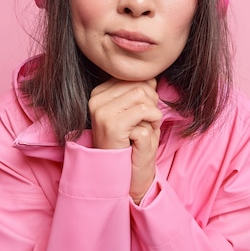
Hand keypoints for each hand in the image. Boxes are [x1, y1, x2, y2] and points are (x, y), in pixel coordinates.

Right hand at [88, 78, 161, 203]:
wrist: (123, 174)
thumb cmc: (131, 142)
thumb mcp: (134, 112)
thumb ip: (139, 92)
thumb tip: (152, 76)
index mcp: (98, 92)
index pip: (134, 78)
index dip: (147, 94)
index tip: (143, 114)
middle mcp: (96, 99)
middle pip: (139, 85)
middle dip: (152, 103)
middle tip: (147, 122)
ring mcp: (101, 111)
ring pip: (143, 95)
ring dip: (153, 113)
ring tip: (146, 127)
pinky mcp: (111, 124)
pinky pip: (144, 110)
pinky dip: (153, 121)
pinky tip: (146, 133)